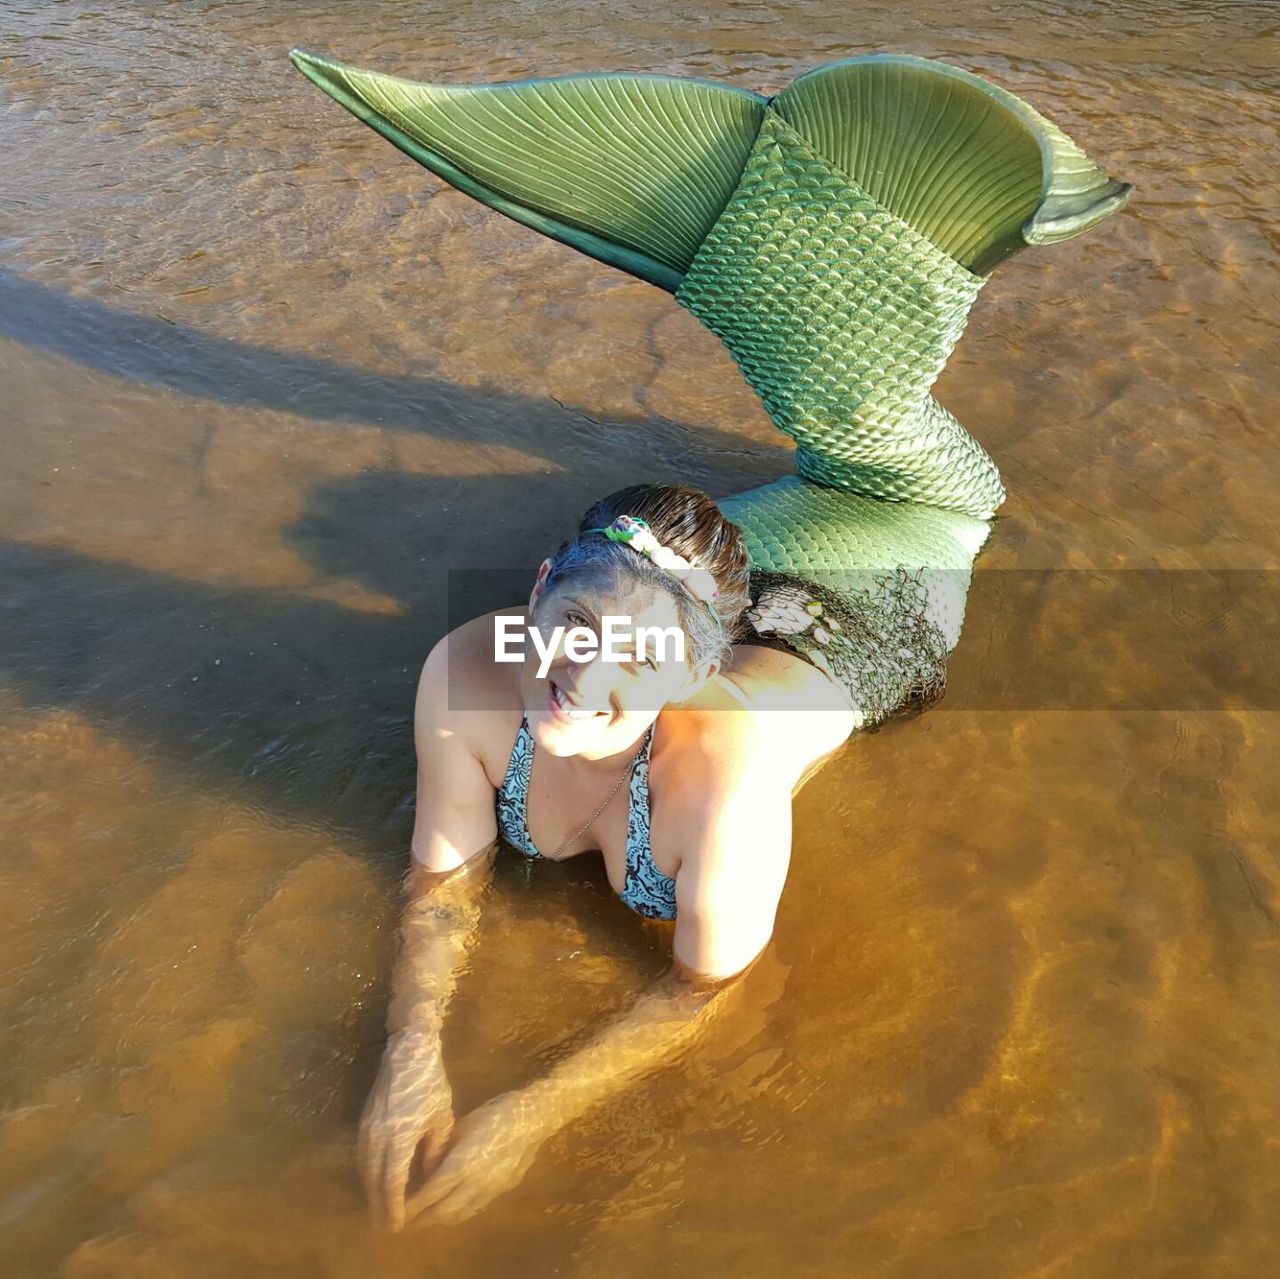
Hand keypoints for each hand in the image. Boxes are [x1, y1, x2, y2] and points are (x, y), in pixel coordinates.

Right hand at [358, 1026, 454, 1230]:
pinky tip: (374, 1180)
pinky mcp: (362, 1120)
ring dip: (370, 1190)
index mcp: (400, 1137)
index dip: (394, 1206)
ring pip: (364, 1169)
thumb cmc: (431, 1082)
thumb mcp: (442, 1117)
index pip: (393, 1182)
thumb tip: (431, 1176)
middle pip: (373, 1180)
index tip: (397, 1225)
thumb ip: (436, 1150)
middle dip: (379, 1205)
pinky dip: (367, 1173)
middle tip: (385, 1225)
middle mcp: (377, 1136)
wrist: (408, 1050)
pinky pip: (361, 1155)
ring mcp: (366, 1128)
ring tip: (379, 1208)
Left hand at [404, 1088, 555, 1225]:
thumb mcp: (463, 1125)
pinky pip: (475, 1209)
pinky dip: (458, 1213)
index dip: (412, 1204)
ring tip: (426, 1218)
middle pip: (442, 1212)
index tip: (397, 1208)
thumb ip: (443, 1149)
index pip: (430, 1194)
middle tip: (406, 1219)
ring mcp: (490, 1191)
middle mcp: (474, 1184)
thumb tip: (426, 1166)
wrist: (533, 1117)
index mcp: (461, 1165)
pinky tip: (452, 1208)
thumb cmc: (494, 1113)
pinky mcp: (502, 1191)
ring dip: (440, 1220)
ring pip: (459, 1215)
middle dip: (422, 1218)